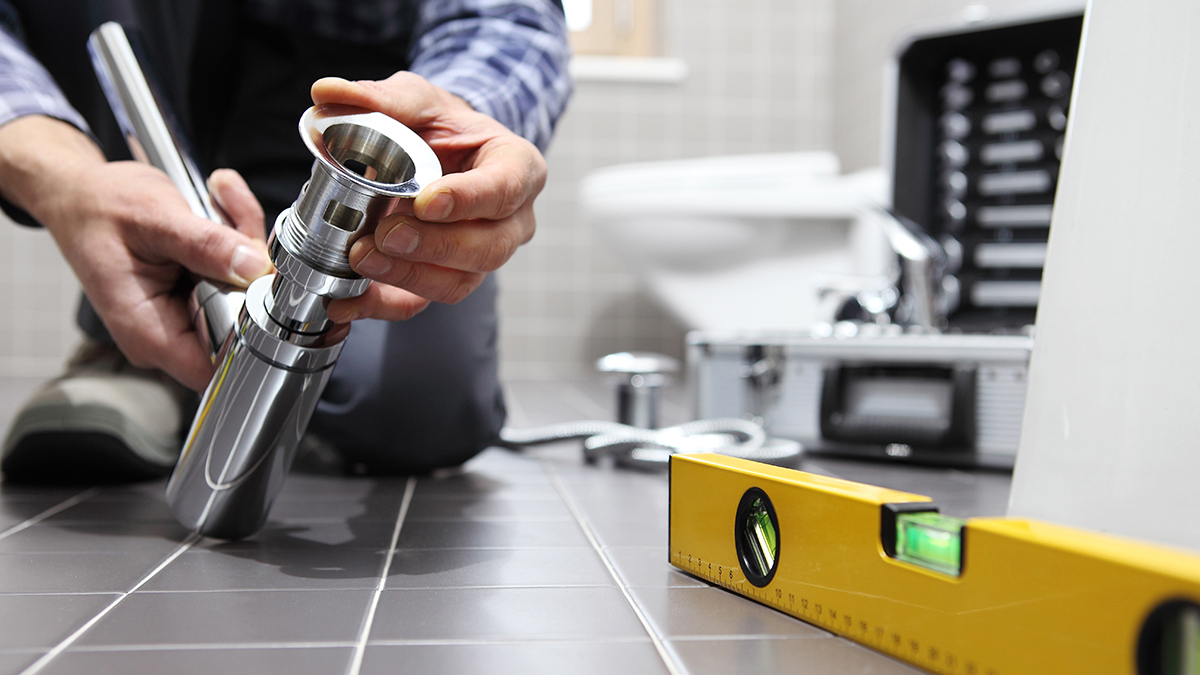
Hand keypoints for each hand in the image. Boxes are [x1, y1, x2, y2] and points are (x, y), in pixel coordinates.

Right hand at [0, 116, 272, 389]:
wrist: (81, 193)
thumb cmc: (98, 207)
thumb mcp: (153, 217)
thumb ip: (205, 244)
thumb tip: (253, 267)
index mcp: (148, 330)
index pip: (220, 363)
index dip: (252, 328)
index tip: (262, 282)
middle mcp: (169, 331)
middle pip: (243, 320)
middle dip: (251, 267)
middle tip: (236, 222)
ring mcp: (186, 313)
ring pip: (247, 291)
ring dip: (244, 241)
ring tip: (218, 202)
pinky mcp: (199, 294)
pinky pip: (239, 273)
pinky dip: (237, 236)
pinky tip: (217, 203)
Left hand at [310, 73, 546, 322]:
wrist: (439, 154)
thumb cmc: (442, 127)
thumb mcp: (419, 100)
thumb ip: (381, 98)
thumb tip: (328, 93)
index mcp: (517, 168)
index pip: (506, 189)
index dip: (467, 200)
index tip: (426, 202)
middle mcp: (510, 221)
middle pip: (488, 248)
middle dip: (434, 247)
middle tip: (386, 233)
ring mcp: (480, 256)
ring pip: (459, 283)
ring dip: (408, 276)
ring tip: (362, 257)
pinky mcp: (445, 280)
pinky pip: (422, 304)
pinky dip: (382, 304)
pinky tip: (346, 300)